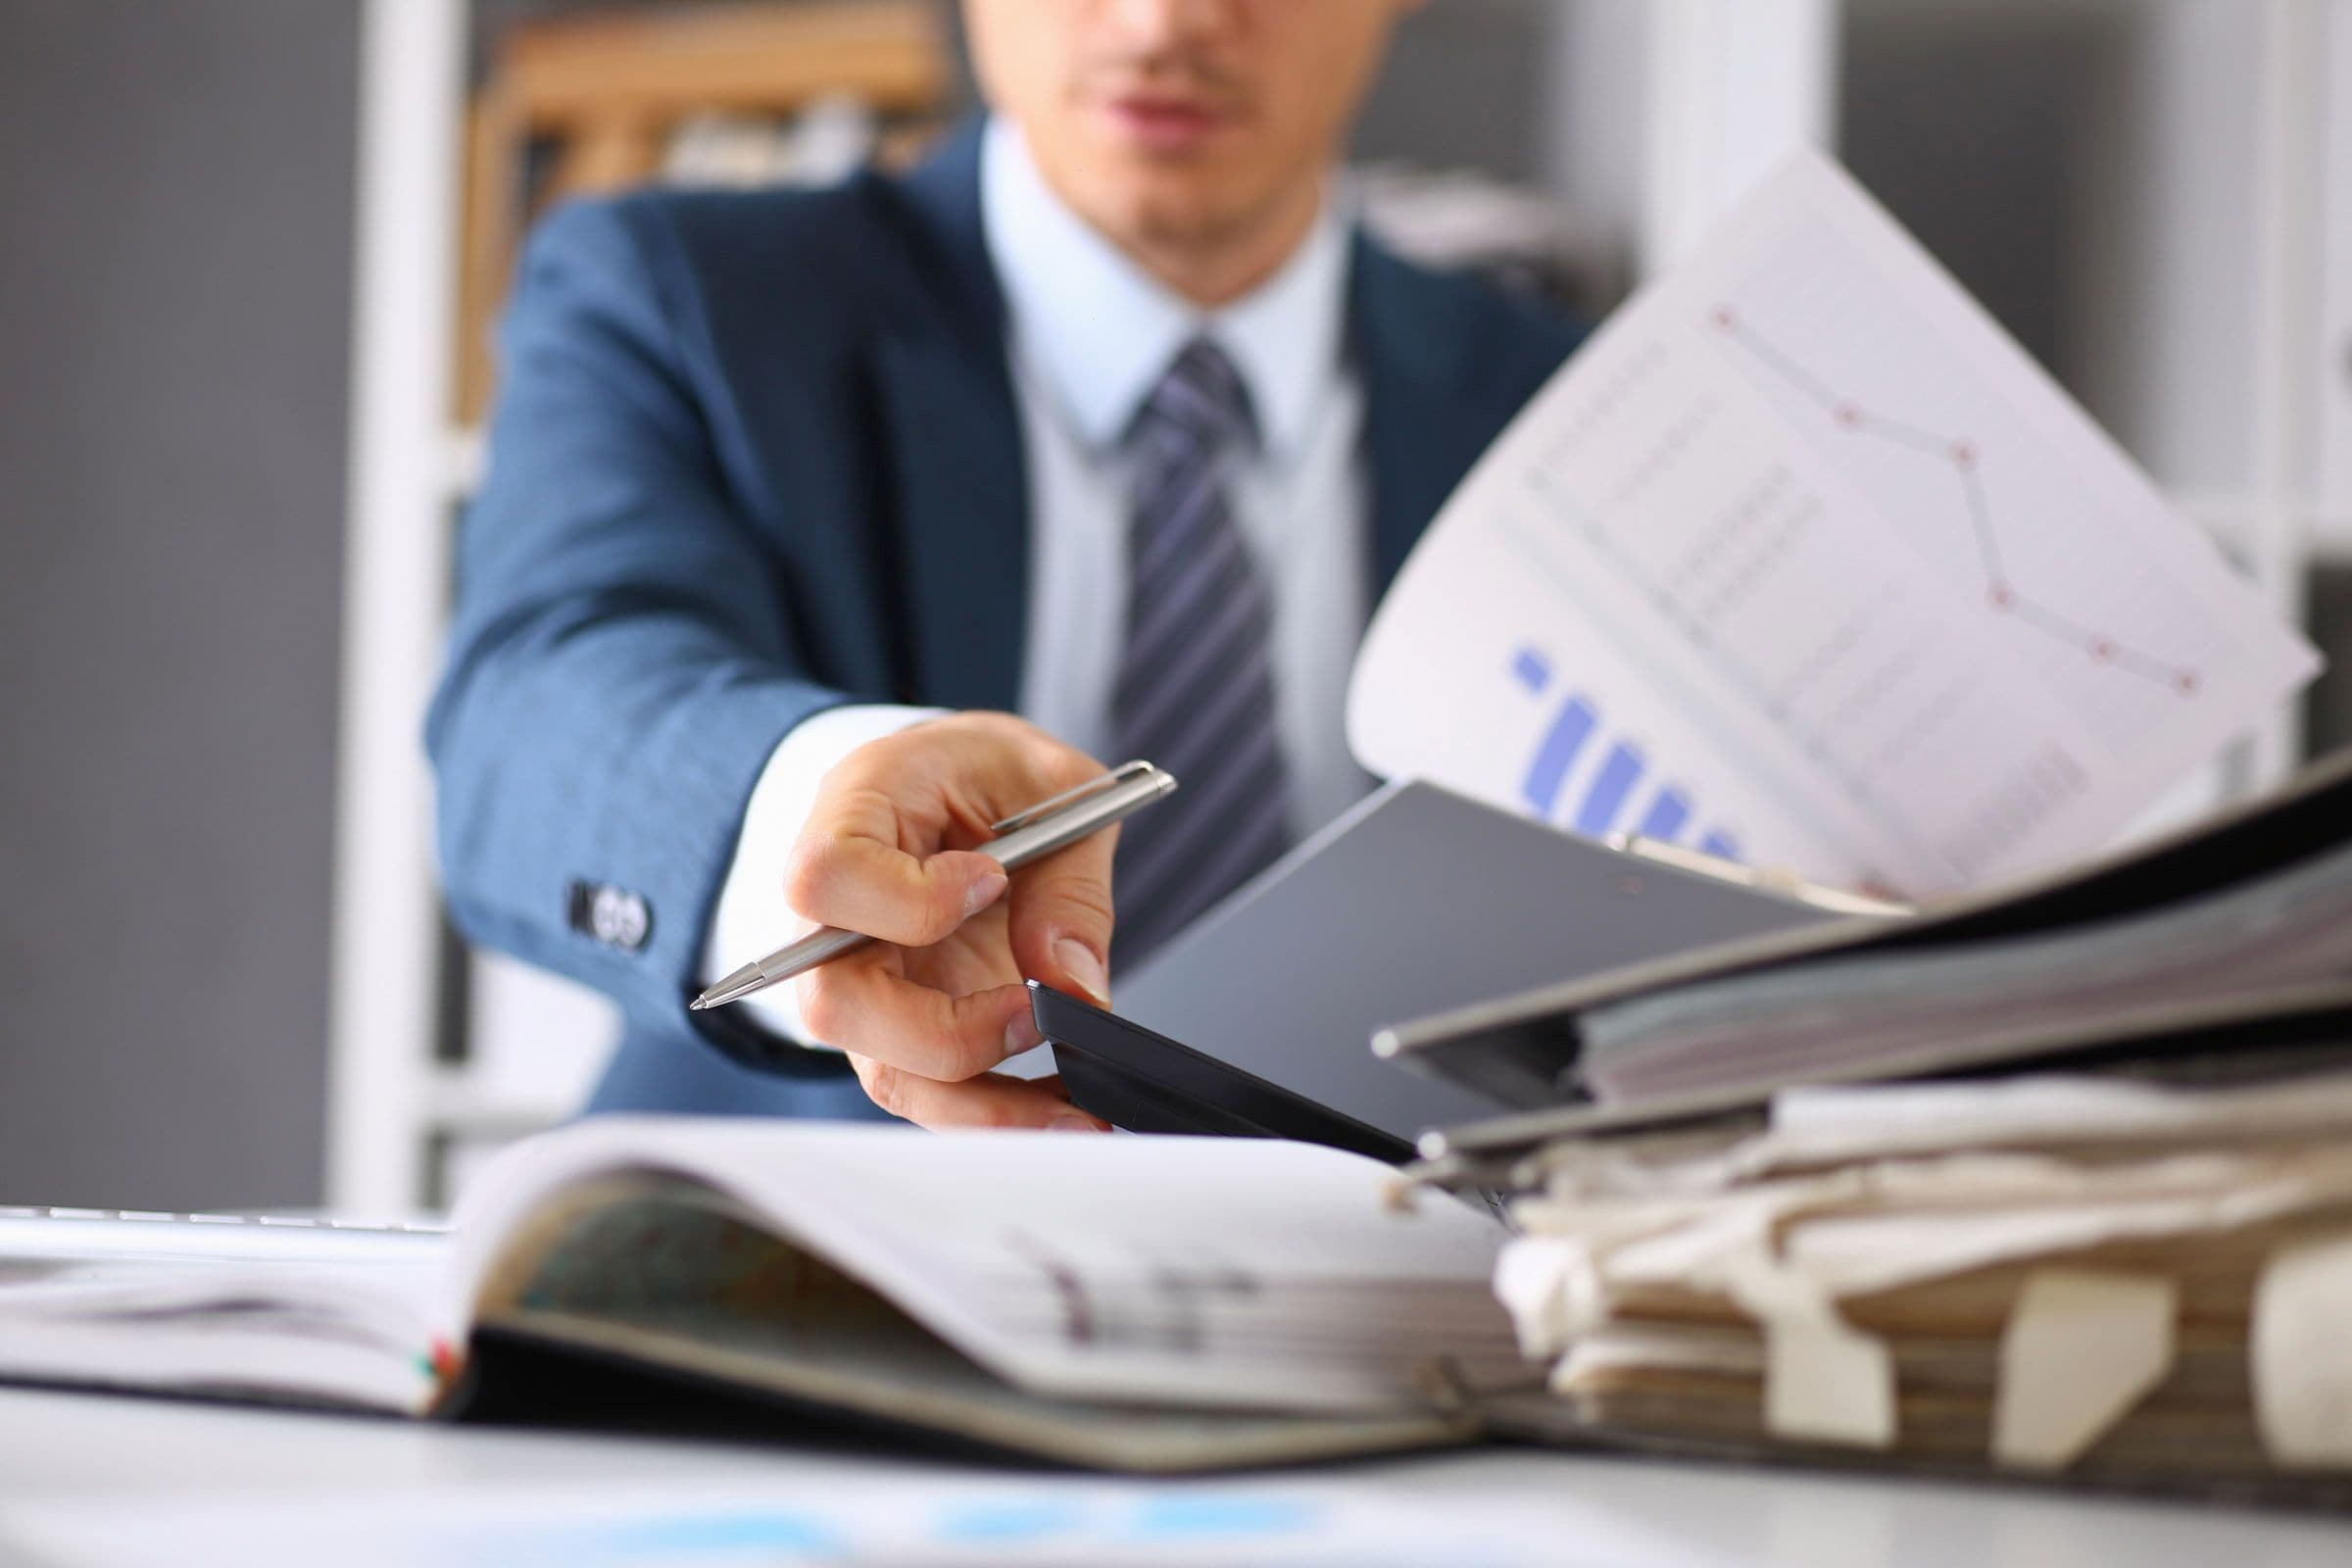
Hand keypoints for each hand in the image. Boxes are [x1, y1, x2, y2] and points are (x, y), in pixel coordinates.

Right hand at [782, 712, 1116, 1130]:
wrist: (971, 791)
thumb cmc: (997, 776)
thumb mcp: (1057, 789)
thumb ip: (1068, 881)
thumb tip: (1072, 987)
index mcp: (855, 813)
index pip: (826, 876)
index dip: (907, 900)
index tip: (990, 881)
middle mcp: (836, 912)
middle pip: (835, 1002)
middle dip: (942, 1032)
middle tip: (1034, 1014)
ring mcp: (862, 978)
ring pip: (883, 1069)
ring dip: (980, 1103)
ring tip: (1074, 1109)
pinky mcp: (900, 1026)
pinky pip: (930, 1090)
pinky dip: (996, 1114)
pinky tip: (1063, 1109)